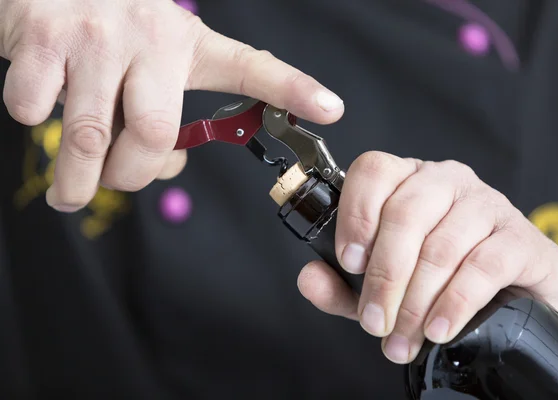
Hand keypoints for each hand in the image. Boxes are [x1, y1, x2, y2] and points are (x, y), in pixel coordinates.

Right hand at [1, 0, 343, 211]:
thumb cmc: (110, 26)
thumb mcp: (153, 59)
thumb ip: (162, 114)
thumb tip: (168, 167)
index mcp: (186, 43)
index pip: (248, 66)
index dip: (291, 88)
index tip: (331, 107)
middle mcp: (149, 36)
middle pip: (153, 135)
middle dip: (133, 176)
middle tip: (119, 181)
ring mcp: (94, 37)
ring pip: (90, 135)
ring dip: (77, 179)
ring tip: (72, 193)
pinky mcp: (40, 38)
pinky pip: (34, 109)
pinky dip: (34, 122)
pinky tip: (42, 107)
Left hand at [297, 151, 557, 362]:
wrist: (518, 293)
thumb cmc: (442, 279)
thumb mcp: (383, 283)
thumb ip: (341, 283)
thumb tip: (309, 279)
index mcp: (407, 180)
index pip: (373, 170)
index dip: (356, 215)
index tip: (349, 262)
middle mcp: (445, 181)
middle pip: (405, 214)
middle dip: (384, 277)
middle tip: (375, 321)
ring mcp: (486, 204)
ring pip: (440, 245)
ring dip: (415, 300)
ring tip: (404, 337)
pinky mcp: (520, 237)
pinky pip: (483, 265)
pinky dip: (454, 302)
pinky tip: (439, 328)